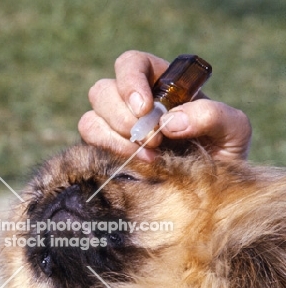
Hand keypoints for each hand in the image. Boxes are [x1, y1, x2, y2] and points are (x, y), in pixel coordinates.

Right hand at [78, 50, 251, 161]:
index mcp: (160, 83)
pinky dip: (108, 153)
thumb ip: (213, 115)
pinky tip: (137, 164)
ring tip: (147, 155)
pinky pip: (90, 145)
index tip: (145, 108)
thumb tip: (170, 121)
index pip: (130, 64)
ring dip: (113, 137)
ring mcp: (116, 129)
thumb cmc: (223, 153)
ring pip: (90, 120)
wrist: (211, 188)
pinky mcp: (107, 153)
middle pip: (102, 91)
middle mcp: (132, 103)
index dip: (130, 81)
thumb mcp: (234, 130)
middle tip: (153, 140)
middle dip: (123, 117)